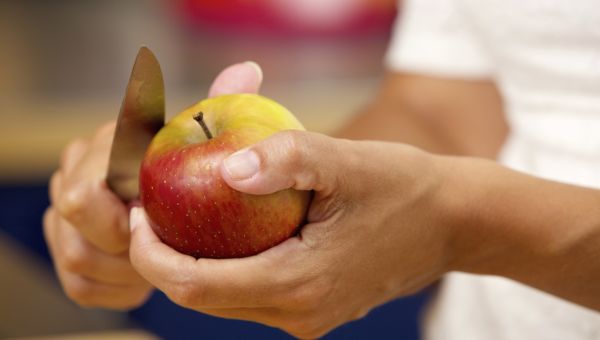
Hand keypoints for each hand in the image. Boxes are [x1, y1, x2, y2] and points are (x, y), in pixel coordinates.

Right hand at [44, 61, 262, 308]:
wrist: (178, 210)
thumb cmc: (196, 168)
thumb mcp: (209, 136)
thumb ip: (222, 103)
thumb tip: (248, 70)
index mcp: (102, 147)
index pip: (88, 189)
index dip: (120, 216)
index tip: (156, 223)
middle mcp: (74, 177)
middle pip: (73, 221)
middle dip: (121, 242)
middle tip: (165, 243)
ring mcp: (65, 219)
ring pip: (75, 256)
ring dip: (124, 268)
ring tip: (163, 259)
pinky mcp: (72, 257)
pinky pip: (82, 287)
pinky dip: (119, 289)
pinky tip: (148, 280)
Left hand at [129, 132, 453, 335]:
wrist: (453, 222)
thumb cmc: (404, 187)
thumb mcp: (348, 160)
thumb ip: (286, 158)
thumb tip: (226, 167)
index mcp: (299, 283)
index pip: (195, 285)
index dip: (151, 255)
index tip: (137, 216)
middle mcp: (298, 313)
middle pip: (202, 300)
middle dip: (162, 261)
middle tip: (150, 212)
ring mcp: (308, 317)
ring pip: (224, 301)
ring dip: (193, 264)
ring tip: (181, 217)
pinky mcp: (315, 308)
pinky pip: (251, 296)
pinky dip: (226, 267)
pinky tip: (227, 231)